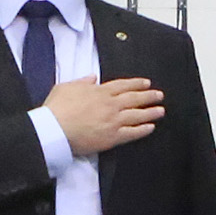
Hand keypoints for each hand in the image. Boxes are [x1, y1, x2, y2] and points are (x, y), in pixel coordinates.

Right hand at [43, 75, 163, 154]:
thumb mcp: (66, 87)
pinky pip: (132, 133)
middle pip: (135, 98)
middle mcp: (110, 105)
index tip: (146, 83)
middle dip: (149, 96)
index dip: (137, 84)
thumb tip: (92, 78)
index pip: (123, 85)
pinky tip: (151, 128)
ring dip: (151, 112)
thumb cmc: (57, 109)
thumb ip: (82, 82)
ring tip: (160, 111)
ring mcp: (113, 121)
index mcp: (100, 92)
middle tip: (159, 95)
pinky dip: (143, 130)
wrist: (55, 129)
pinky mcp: (112, 137)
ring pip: (138, 115)